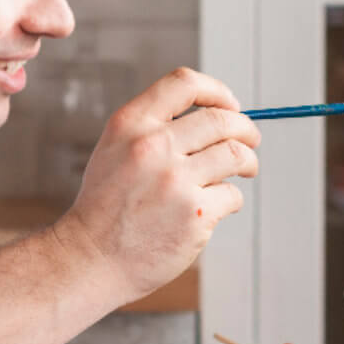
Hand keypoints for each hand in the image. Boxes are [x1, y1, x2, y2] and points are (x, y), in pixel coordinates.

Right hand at [53, 68, 259, 299]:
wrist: (91, 259)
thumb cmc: (107, 205)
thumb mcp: (115, 150)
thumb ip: (154, 128)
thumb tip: (217, 115)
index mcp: (130, 124)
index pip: (185, 84)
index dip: (217, 91)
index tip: (231, 105)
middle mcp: (153, 147)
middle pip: (221, 120)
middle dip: (246, 129)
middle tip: (252, 139)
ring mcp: (175, 181)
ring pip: (236, 154)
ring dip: (248, 161)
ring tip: (246, 169)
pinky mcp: (194, 214)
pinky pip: (232, 195)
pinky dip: (230, 199)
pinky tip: (215, 207)